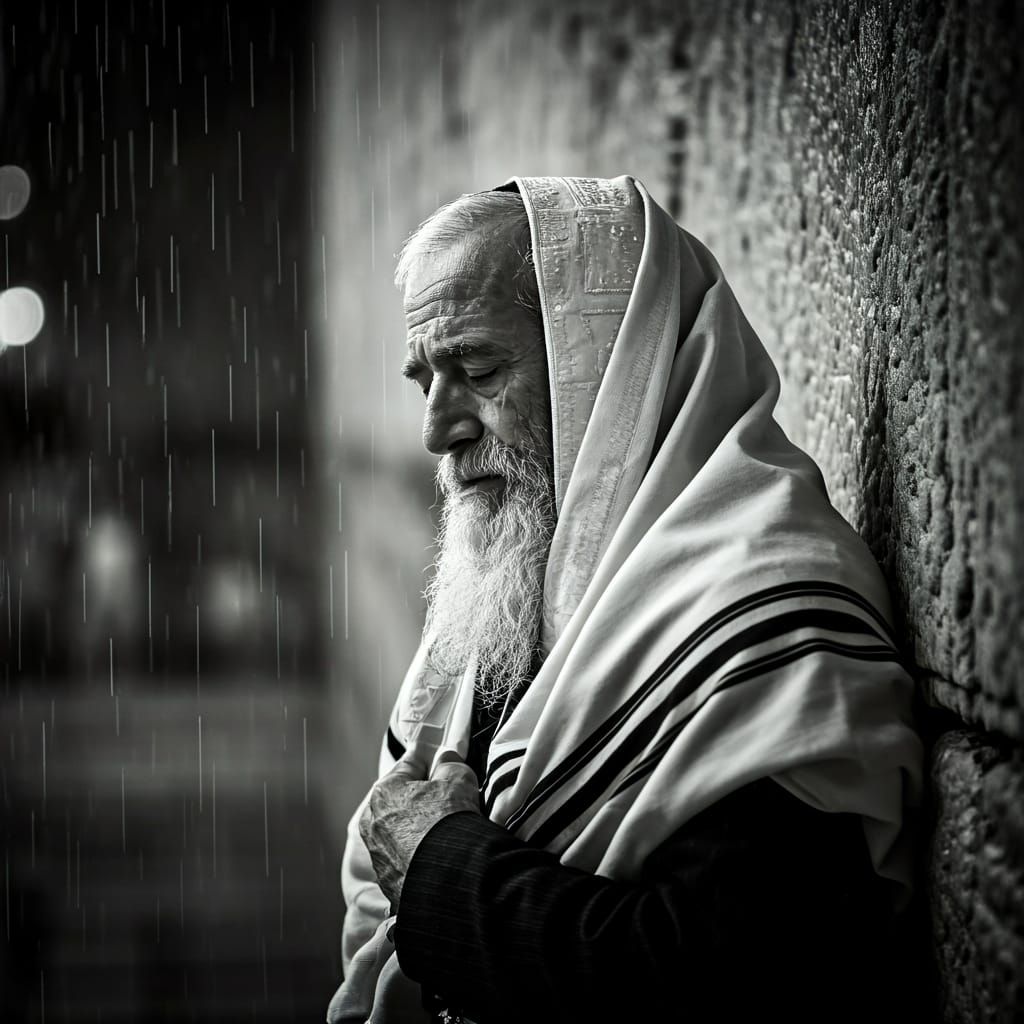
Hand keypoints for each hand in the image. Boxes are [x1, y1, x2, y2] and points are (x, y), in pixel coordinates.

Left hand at [359, 755, 480, 908]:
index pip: (408, 765)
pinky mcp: (389, 880)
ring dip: (418, 827)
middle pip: (400, 800)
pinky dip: (419, 853)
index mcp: (384, 792)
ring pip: (400, 831)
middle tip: (445, 794)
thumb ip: (450, 763)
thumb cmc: (447, 822)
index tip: (433, 756)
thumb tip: (446, 759)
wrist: (448, 878)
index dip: (426, 759)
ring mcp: (379, 854)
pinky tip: (439, 853)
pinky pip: (405, 858)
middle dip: (420, 796)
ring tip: (444, 829)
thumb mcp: (457, 779)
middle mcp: (373, 822)